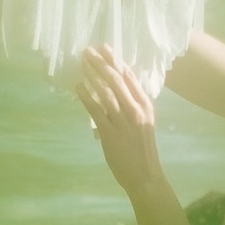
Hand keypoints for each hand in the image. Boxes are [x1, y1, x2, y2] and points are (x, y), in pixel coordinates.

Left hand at [73, 46, 165, 197]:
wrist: (145, 176)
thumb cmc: (143, 150)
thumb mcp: (144, 123)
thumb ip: (134, 106)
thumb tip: (117, 90)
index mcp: (146, 106)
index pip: (130, 78)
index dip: (116, 61)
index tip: (105, 49)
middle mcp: (136, 110)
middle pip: (116, 80)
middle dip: (101, 63)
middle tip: (89, 51)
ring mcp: (123, 121)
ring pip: (105, 92)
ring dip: (92, 75)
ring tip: (82, 63)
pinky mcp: (110, 133)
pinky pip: (96, 110)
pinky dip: (86, 97)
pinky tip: (78, 87)